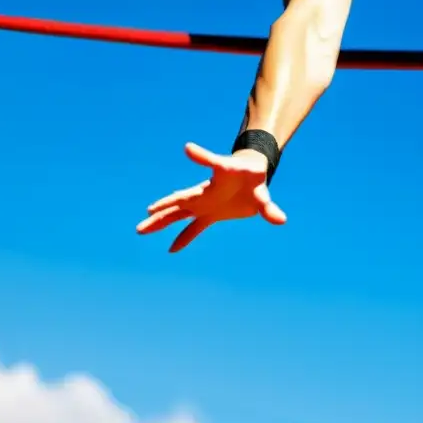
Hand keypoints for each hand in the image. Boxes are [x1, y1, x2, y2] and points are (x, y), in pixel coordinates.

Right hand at [136, 142, 286, 252]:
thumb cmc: (252, 175)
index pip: (191, 190)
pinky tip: (172, 250)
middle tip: (142, 224)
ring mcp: (205, 204)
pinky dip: (184, 237)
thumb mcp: (261, 188)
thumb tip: (280, 221)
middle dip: (161, 214)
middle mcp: (204, 195)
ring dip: (162, 223)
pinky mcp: (211, 213)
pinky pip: (194, 227)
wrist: (253, 172)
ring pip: (179, 215)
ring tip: (141, 230)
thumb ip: (269, 206)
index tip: (155, 203)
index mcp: (212, 185)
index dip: (177, 192)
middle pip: (178, 205)